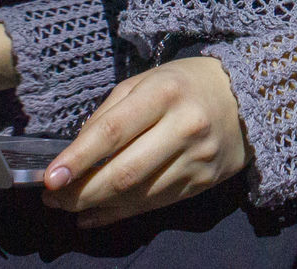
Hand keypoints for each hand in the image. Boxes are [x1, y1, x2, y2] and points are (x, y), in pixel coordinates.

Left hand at [41, 55, 248, 228]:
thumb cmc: (185, 85)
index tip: (50, 178)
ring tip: (68, 206)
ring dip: (96, 206)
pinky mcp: (203, 182)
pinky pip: (154, 205)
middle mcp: (184, 127)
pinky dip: (119, 214)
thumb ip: (109, 112)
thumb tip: (74, 154)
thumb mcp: (146, 81)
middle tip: (51, 198)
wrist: (246, 98)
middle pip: (124, 173)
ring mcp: (197, 159)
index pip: (114, 132)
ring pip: (138, 195)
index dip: (78, 159)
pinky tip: (95, 215)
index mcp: (164, 93)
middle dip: (80, 191)